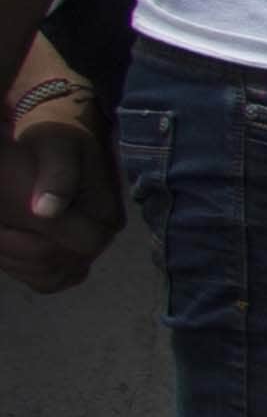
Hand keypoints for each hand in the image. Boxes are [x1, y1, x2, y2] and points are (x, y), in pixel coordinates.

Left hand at [0, 103, 118, 293]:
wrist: (57, 136)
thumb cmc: (56, 138)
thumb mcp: (56, 147)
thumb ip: (57, 178)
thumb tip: (46, 212)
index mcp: (106, 214)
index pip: (81, 246)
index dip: (39, 239)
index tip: (5, 220)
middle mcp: (104, 236)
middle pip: (61, 265)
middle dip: (19, 250)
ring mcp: (88, 249)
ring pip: (52, 277)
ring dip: (16, 261)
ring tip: (1, 228)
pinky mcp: (72, 255)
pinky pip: (49, 279)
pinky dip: (23, 268)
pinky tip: (8, 241)